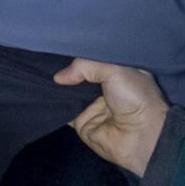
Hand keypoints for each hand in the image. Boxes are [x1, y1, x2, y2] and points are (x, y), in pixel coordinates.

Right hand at [55, 60, 167, 177]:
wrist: (142, 136)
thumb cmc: (137, 98)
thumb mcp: (115, 69)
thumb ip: (85, 66)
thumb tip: (60, 77)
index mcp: (119, 72)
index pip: (95, 60)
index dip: (80, 55)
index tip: (63, 49)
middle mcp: (105, 88)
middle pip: (80, 76)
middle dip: (66, 70)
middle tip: (47, 60)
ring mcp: (93, 106)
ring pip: (69, 93)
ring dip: (58, 87)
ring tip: (43, 75)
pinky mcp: (82, 122)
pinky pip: (63, 112)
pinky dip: (54, 105)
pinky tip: (44, 94)